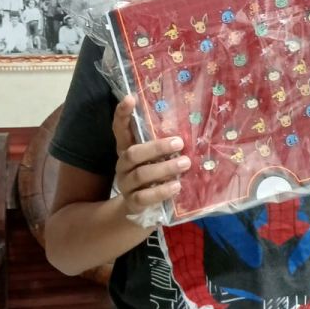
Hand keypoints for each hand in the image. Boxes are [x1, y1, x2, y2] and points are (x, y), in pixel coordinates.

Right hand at [112, 95, 188, 220]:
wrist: (139, 210)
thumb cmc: (153, 177)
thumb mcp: (155, 159)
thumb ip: (164, 146)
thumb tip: (190, 130)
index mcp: (127, 150)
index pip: (119, 129)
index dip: (122, 114)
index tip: (131, 98)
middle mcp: (123, 165)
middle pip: (133, 153)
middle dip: (157, 147)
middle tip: (179, 143)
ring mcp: (126, 184)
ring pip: (141, 174)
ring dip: (165, 168)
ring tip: (185, 164)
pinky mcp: (133, 203)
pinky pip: (145, 196)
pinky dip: (162, 191)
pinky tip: (176, 186)